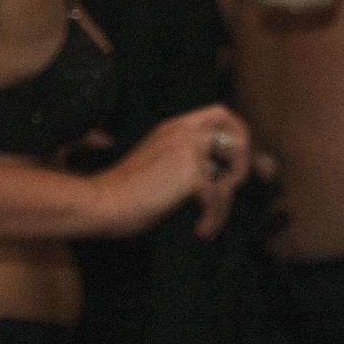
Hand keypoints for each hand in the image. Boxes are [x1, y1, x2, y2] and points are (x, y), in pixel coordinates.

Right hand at [92, 104, 253, 238]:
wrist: (100, 202)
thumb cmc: (122, 190)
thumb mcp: (157, 160)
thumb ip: (184, 157)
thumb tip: (217, 172)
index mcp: (174, 127)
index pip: (220, 113)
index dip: (236, 132)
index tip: (235, 156)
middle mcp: (184, 133)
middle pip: (235, 135)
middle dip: (242, 160)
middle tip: (232, 185)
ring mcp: (189, 152)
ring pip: (227, 176)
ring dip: (224, 202)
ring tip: (210, 219)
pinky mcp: (191, 175)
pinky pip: (217, 199)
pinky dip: (214, 218)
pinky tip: (202, 230)